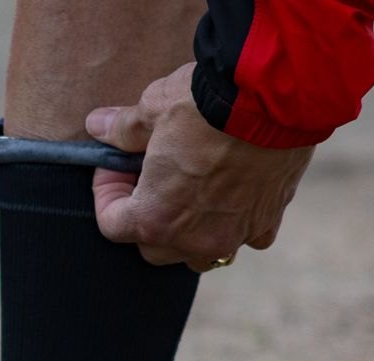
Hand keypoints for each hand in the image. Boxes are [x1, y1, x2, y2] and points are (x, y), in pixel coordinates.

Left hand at [85, 63, 312, 271]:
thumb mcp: (154, 108)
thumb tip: (97, 127)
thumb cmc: (204, 104)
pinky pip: (247, 238)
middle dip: (145, 216)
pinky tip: (235, 194)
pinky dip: (237, 224)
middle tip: (148, 176)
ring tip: (189, 192)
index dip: (106, 193)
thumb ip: (123, 129)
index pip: (112, 225)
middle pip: (154, 246)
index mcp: (154, 219)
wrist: (275, 95)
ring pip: (200, 253)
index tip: (114, 165)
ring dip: (189, 232)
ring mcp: (234, 235)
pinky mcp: (268, 220)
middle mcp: (193, 240)